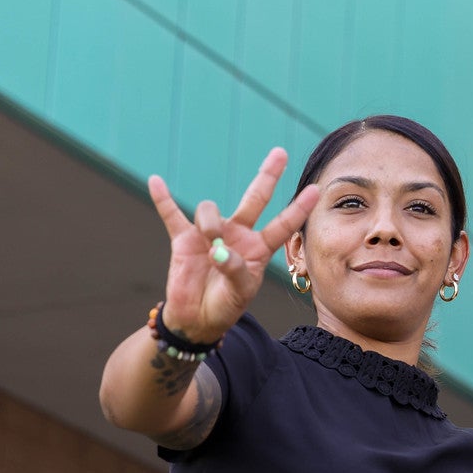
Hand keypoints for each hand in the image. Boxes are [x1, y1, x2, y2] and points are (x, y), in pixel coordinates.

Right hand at [148, 148, 319, 342]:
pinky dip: (163, 199)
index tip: (316, 189)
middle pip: (256, 198)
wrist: (197, 319)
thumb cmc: (226, 305)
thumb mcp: (239, 291)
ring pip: (211, 209)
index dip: (298, 208)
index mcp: (259, 248)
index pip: (283, 224)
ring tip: (209, 241)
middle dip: (267, 176)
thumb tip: (217, 249)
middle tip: (281, 153)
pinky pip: (172, 214)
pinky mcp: (184, 240)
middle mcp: (238, 235)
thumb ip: (234, 269)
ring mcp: (211, 234)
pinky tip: (156, 181)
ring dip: (210, 221)